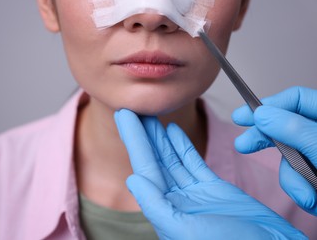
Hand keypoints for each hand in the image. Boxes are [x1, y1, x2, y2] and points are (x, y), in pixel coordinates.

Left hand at [115, 109, 304, 239]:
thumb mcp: (186, 230)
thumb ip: (157, 206)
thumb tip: (134, 179)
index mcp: (166, 210)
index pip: (145, 168)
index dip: (133, 140)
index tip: (124, 116)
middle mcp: (176, 201)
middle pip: (155, 161)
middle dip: (143, 135)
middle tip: (132, 110)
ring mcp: (194, 193)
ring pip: (172, 159)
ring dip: (160, 137)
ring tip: (150, 116)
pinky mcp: (213, 189)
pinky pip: (193, 163)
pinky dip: (183, 146)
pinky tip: (173, 130)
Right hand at [232, 86, 316, 214]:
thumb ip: (296, 130)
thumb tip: (264, 114)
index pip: (297, 99)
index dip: (270, 105)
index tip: (245, 116)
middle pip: (287, 126)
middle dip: (266, 140)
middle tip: (243, 145)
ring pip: (291, 158)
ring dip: (293, 179)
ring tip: (307, 195)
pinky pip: (299, 178)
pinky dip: (302, 190)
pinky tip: (314, 200)